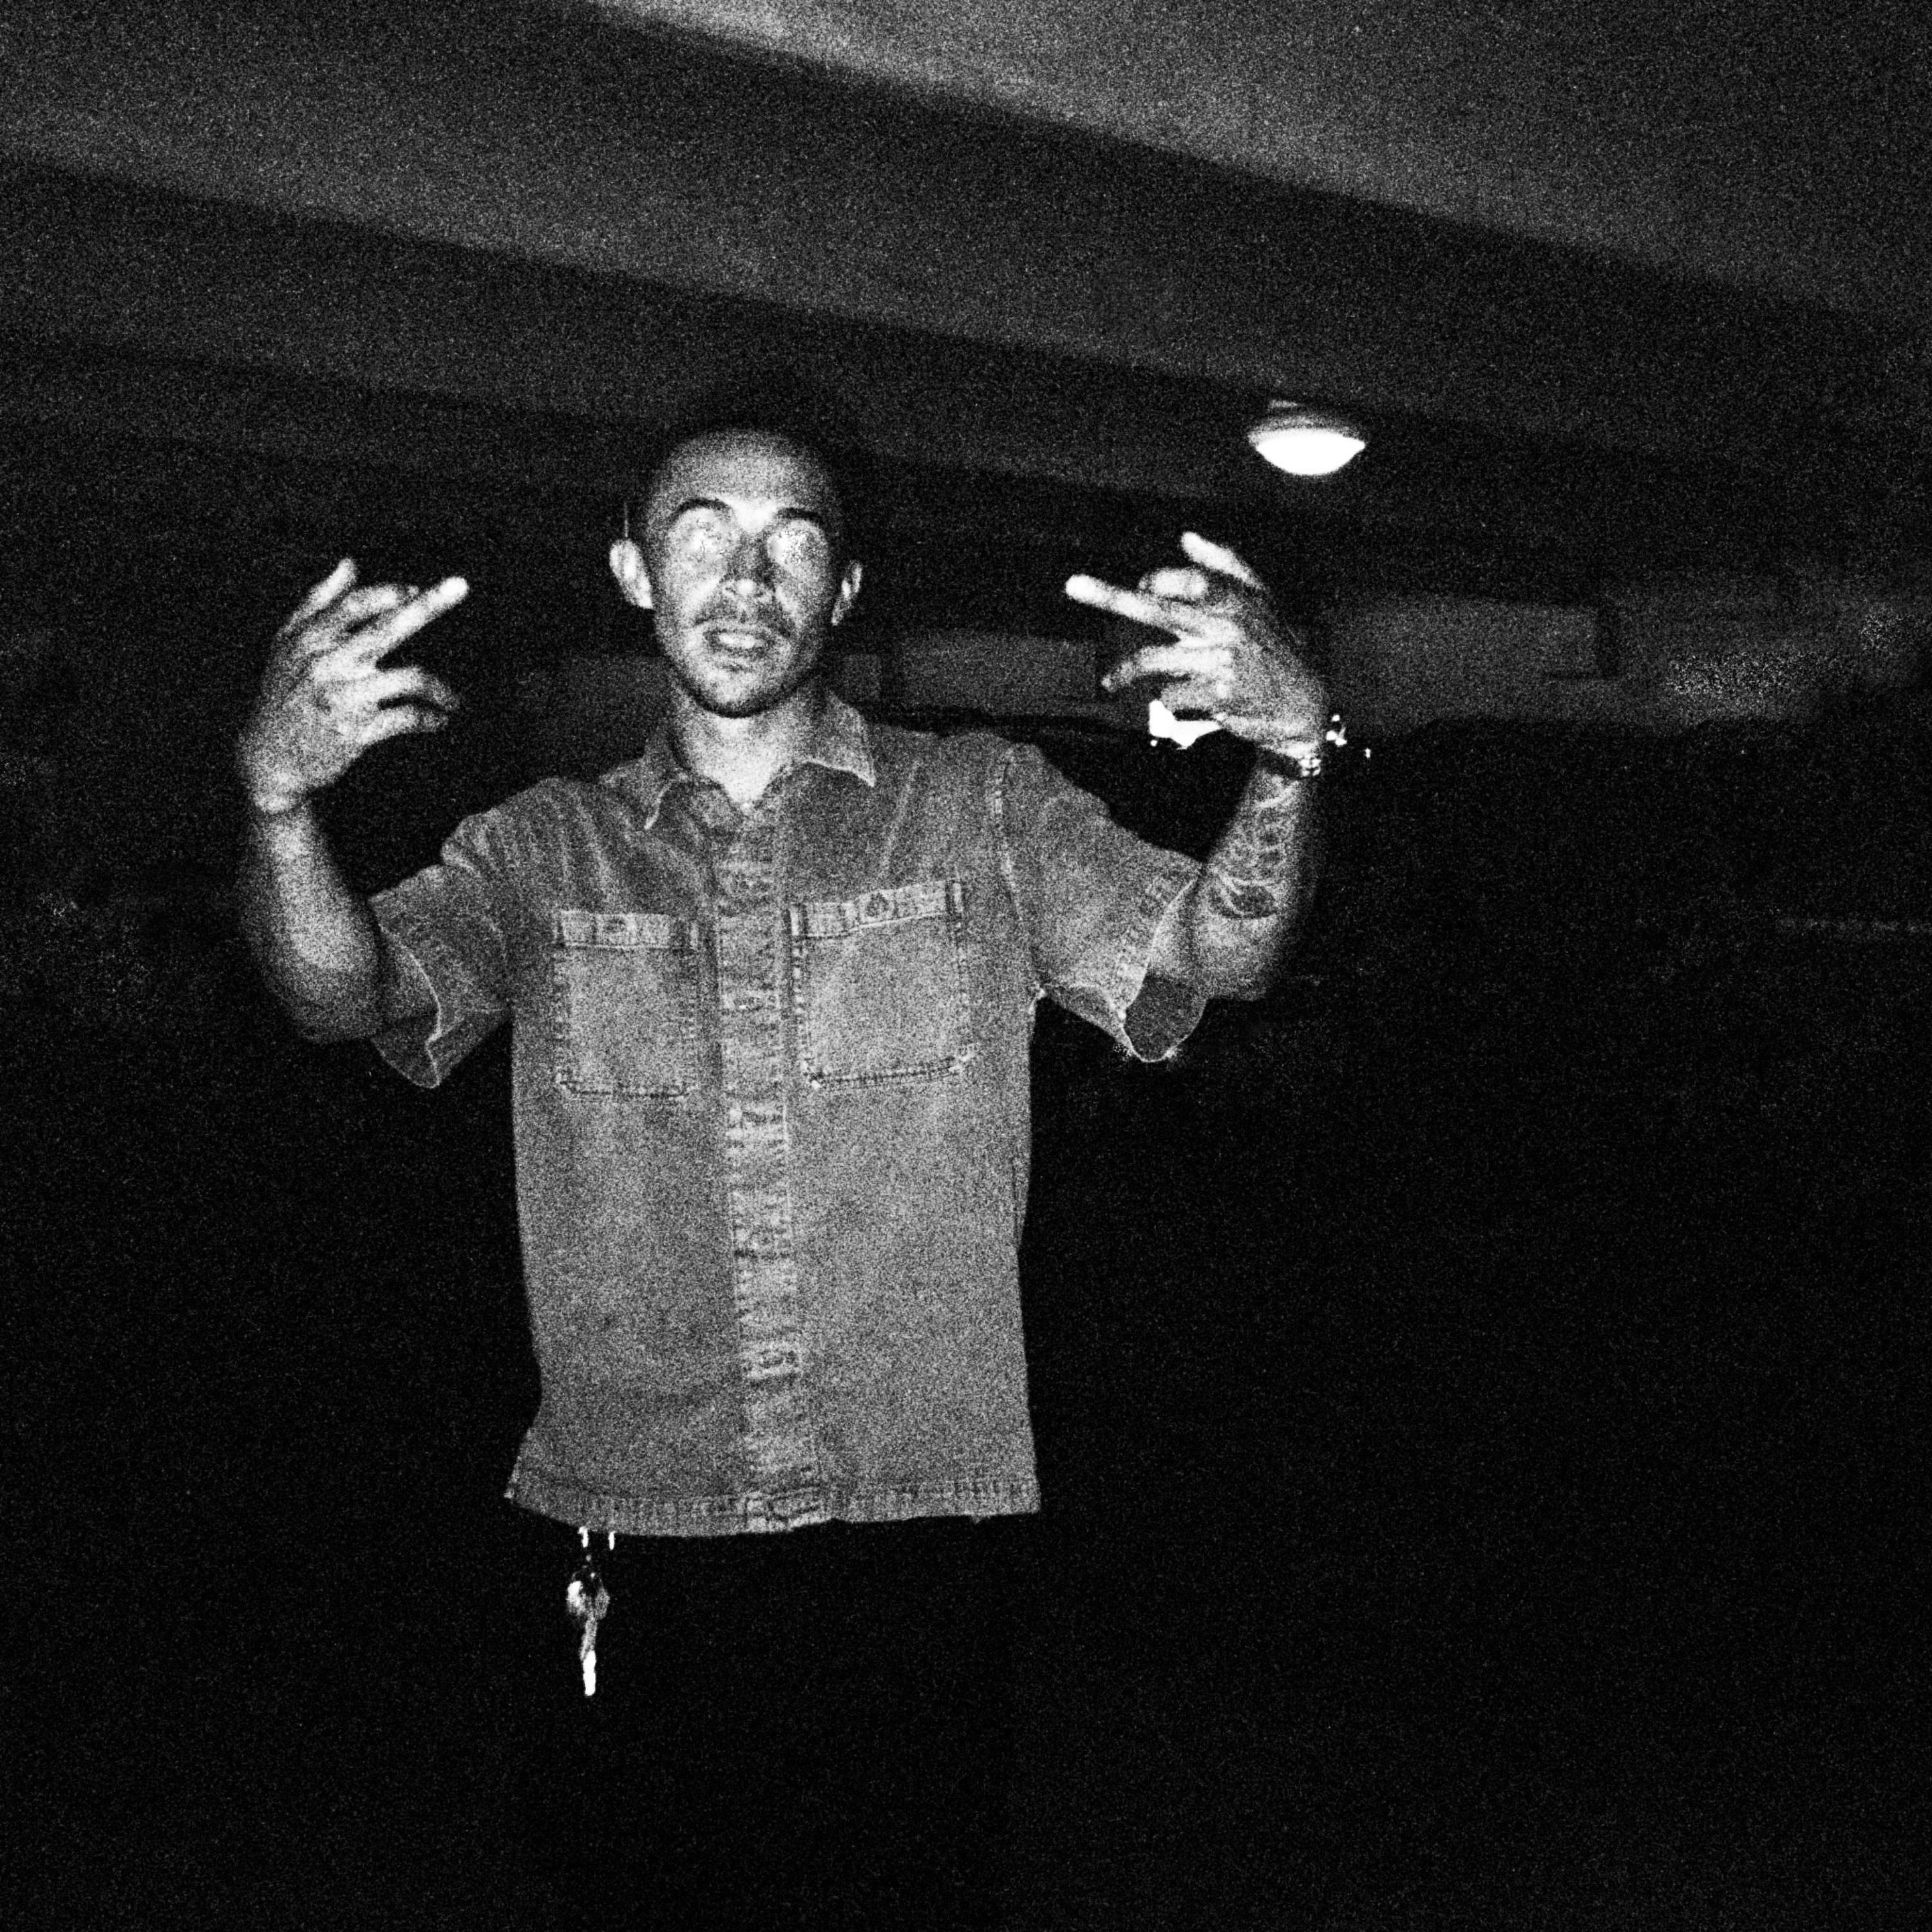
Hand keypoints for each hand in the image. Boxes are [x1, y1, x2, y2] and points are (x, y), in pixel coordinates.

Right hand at [237, 560, 467, 815]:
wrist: (268, 759)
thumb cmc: (284, 694)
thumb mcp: (288, 645)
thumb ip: (318, 601)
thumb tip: (349, 563)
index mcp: (309, 639)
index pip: (355, 604)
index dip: (390, 592)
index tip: (415, 590)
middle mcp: (326, 664)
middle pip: (386, 627)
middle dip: (427, 605)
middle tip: (462, 585)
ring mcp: (341, 698)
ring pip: (409, 678)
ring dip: (442, 689)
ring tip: (454, 700)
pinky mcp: (354, 732)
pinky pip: (407, 718)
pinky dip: (431, 718)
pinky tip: (440, 721)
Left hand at [1067, 532, 1329, 760]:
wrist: (1304, 705)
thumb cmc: (1275, 646)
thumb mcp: (1262, 600)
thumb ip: (1226, 565)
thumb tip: (1187, 538)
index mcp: (1236, 600)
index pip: (1188, 580)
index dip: (1158, 580)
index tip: (1142, 584)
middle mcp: (1227, 628)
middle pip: (1158, 610)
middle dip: (1111, 596)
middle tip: (1071, 584)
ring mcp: (1222, 664)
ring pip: (1154, 661)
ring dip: (1125, 673)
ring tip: (1110, 682)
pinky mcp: (1218, 699)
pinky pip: (1170, 696)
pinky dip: (1169, 699)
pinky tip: (1185, 700)